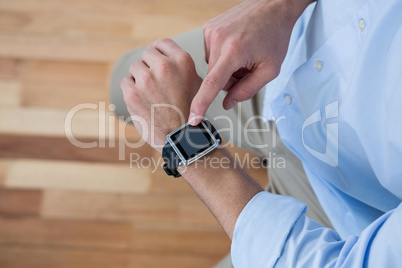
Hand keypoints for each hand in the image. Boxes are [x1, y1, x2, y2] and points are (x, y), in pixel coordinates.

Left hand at [120, 39, 201, 152]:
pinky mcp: (132, 94)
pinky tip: (143, 102)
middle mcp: (165, 66)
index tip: (157, 62)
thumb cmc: (190, 112)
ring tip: (151, 96)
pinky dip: (131, 91)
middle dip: (149, 67)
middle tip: (157, 85)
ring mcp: (147, 80)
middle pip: (147, 54)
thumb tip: (162, 55)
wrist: (181, 139)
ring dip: (140, 79)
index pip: (162, 43)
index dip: (158, 52)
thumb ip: (180, 67)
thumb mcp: (196, 84)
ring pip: (135, 68)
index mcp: (183, 61)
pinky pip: (126, 82)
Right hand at [188, 0, 311, 124]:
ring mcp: (211, 31)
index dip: (201, 104)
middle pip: (214, 78)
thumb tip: (227, 103)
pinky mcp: (208, 27)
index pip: (212, 84)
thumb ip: (247, 90)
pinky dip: (223, 56)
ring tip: (243, 54)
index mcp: (234, 51)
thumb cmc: (274, 35)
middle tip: (247, 68)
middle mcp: (218, 39)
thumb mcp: (269, 69)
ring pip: (213, 67)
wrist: (273, 6)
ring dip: (226, 67)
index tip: (192, 118)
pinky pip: (211, 53)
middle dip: (230, 80)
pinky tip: (236, 46)